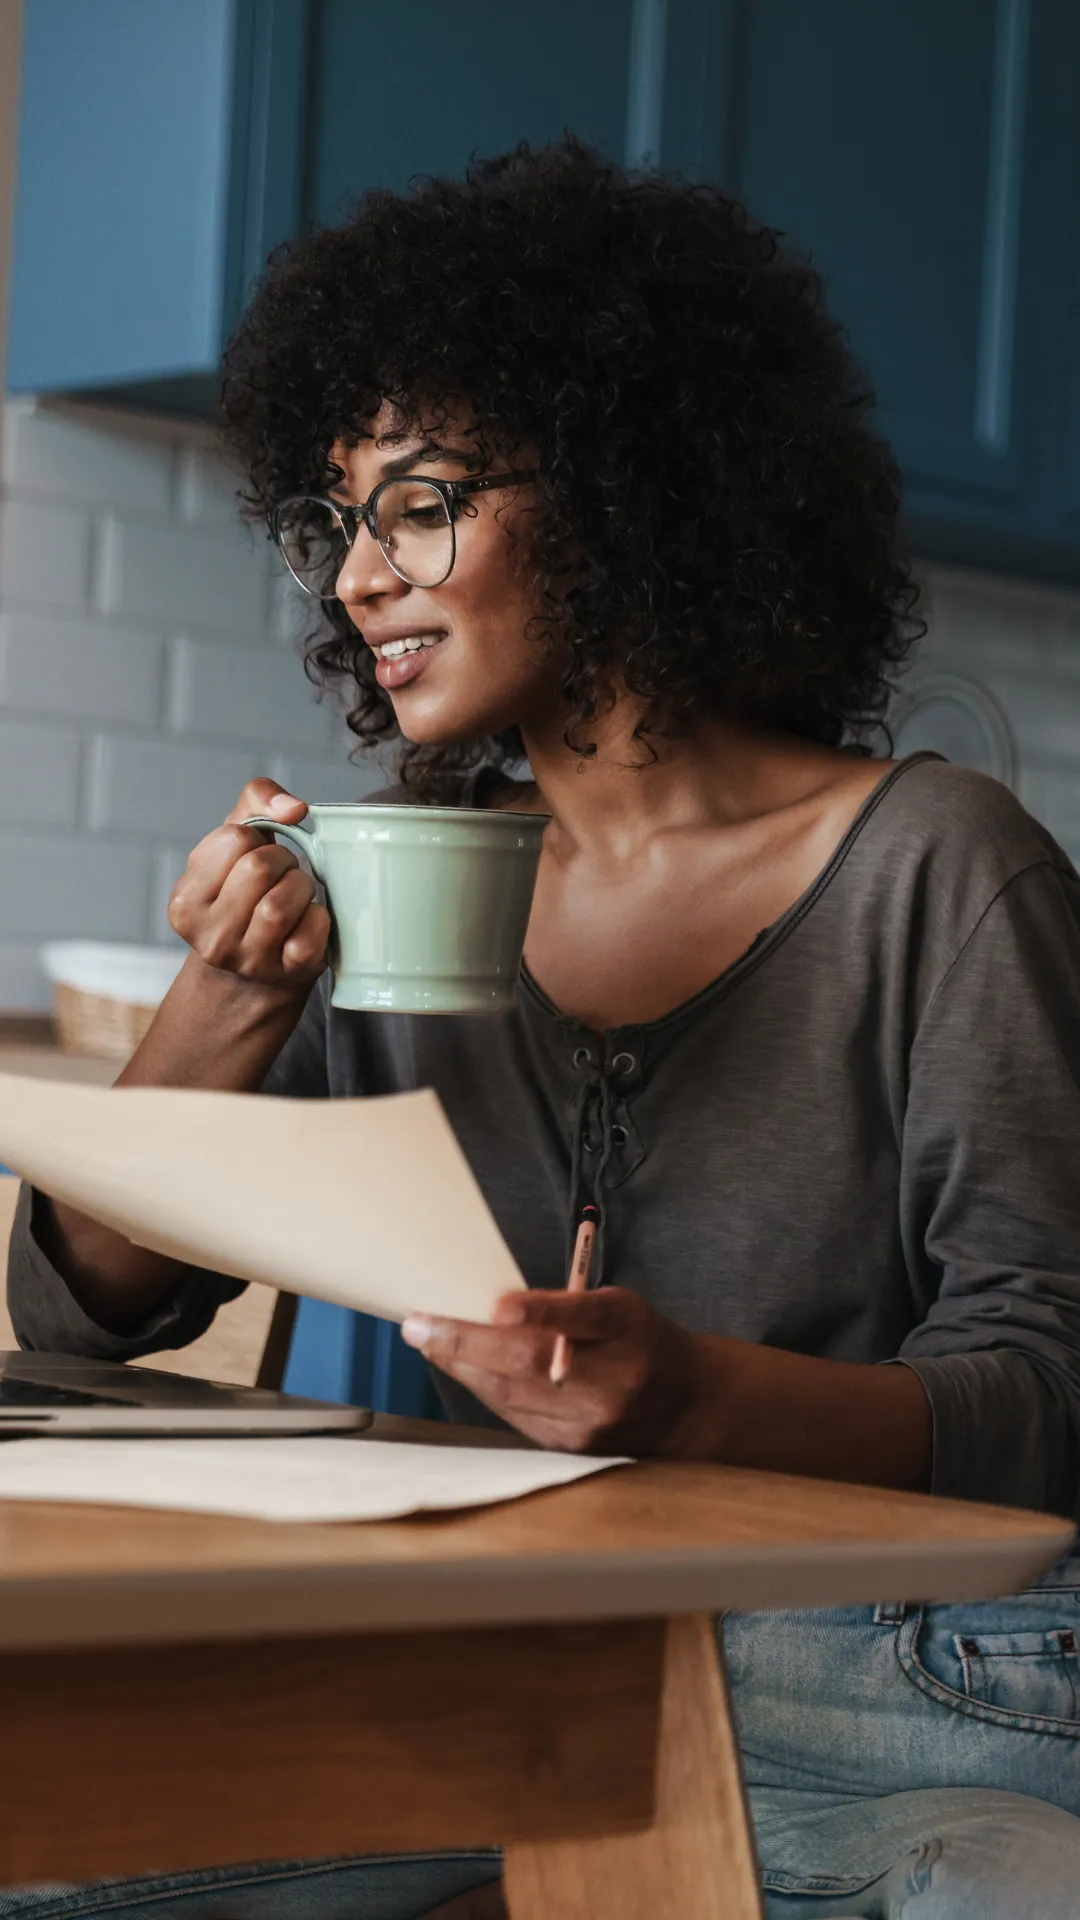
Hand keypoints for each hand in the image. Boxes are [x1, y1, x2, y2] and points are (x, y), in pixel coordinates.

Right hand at [168, 779, 329, 997]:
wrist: (253, 973)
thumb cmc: (244, 894)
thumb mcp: (235, 844)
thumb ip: (257, 802)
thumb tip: (294, 808)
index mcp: (185, 902)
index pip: (234, 840)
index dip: (256, 840)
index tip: (254, 858)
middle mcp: (210, 937)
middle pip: (260, 869)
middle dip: (282, 861)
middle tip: (282, 874)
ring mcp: (248, 961)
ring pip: (281, 902)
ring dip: (301, 886)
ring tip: (296, 893)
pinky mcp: (287, 973)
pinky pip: (312, 930)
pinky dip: (319, 916)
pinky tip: (307, 920)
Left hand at [401, 1287, 714, 1455]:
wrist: (684, 1405)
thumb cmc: (640, 1341)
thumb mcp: (618, 1305)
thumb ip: (565, 1306)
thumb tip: (493, 1308)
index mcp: (628, 1329)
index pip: (580, 1318)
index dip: (538, 1311)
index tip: (495, 1304)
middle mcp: (613, 1379)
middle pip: (530, 1365)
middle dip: (466, 1344)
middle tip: (420, 1325)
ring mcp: (591, 1421)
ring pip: (512, 1395)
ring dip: (462, 1367)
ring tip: (428, 1341)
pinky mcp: (572, 1446)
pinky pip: (514, 1415)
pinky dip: (482, 1388)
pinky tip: (460, 1367)